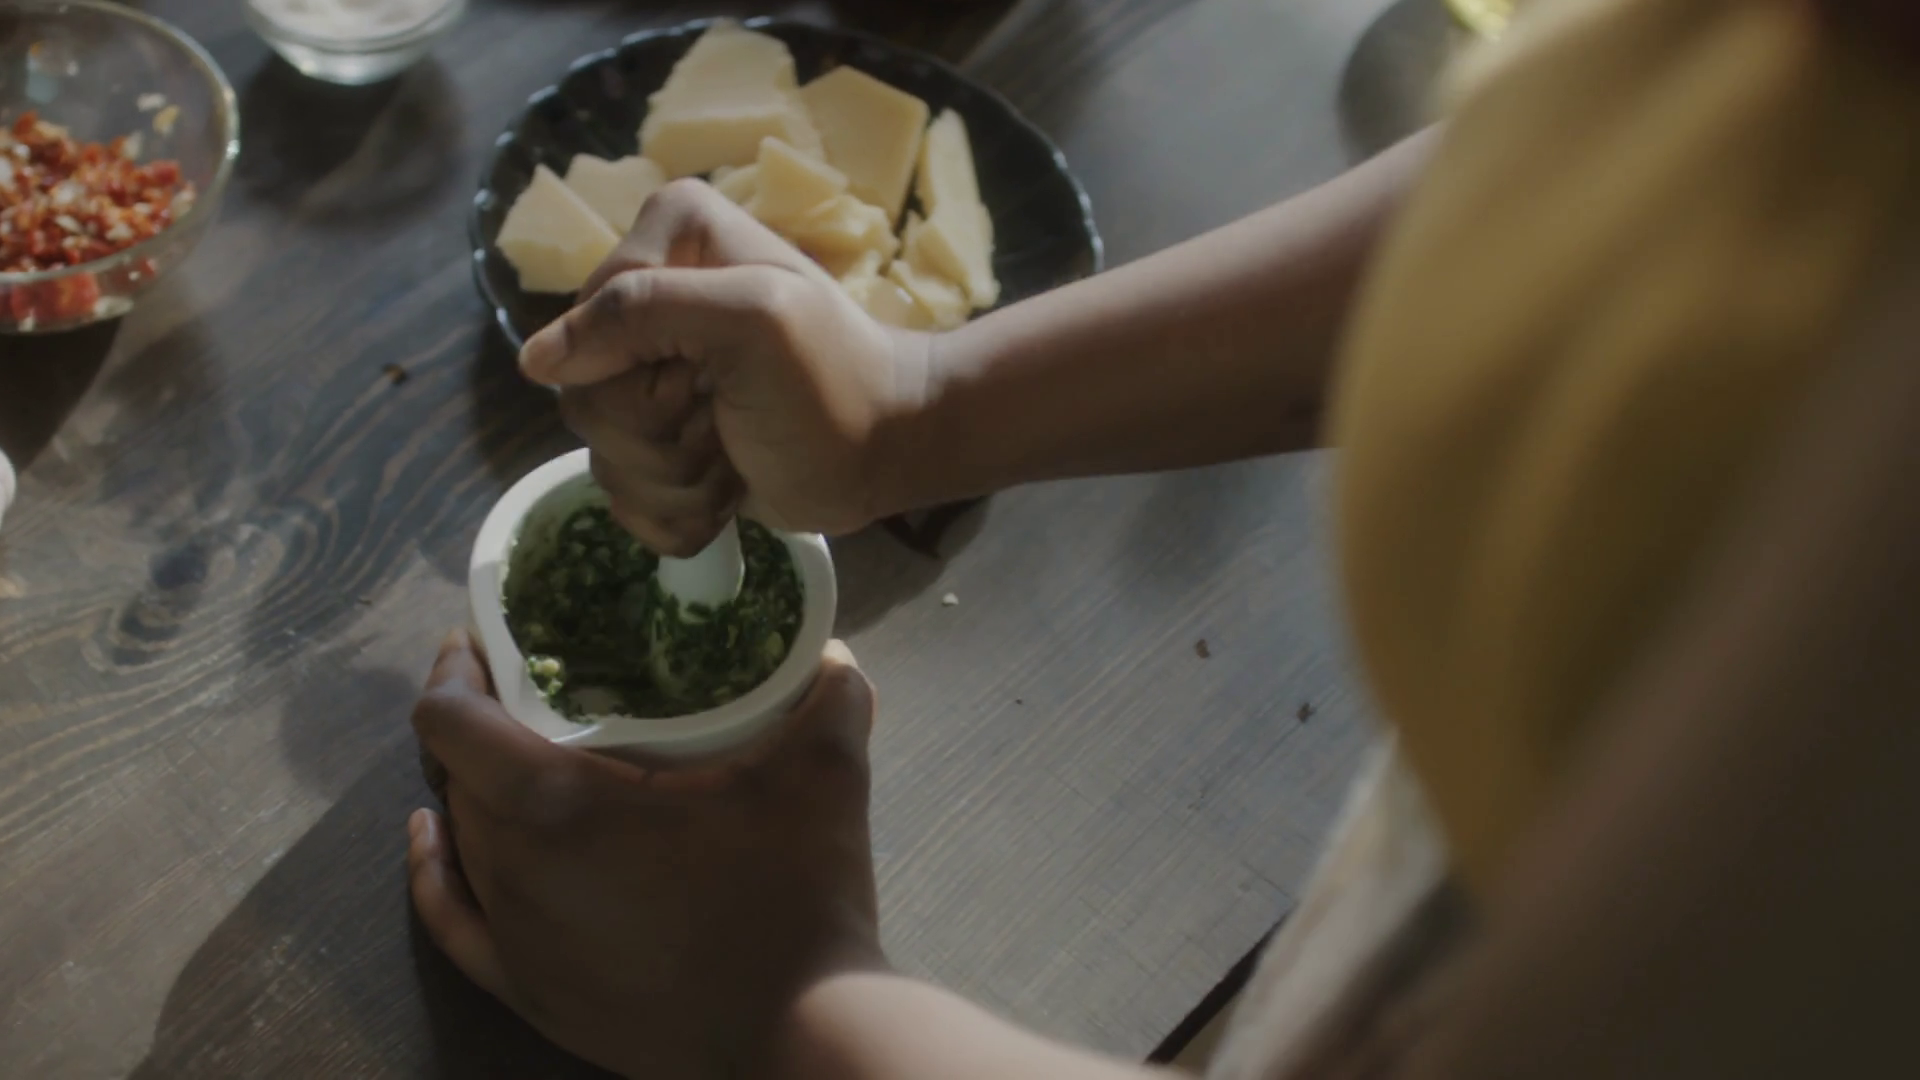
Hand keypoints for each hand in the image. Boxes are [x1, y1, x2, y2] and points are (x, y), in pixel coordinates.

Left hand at [406, 630, 884, 1077]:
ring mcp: (515, 940)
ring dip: (470, 789)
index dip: (455, 673)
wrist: (800, 1039)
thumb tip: (836, 652)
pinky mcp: (529, 993)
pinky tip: (435, 840)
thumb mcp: (825, 778)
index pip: (452, 723)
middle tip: (524, 688)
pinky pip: (452, 919)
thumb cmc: (797, 900)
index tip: (479, 642)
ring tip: (510, 754)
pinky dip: (435, 870)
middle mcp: (512, 871)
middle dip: (472, 723)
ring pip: (458, 840)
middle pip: (453, 775)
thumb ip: (830, 700)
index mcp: (557, 806)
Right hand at [519, 179, 932, 555]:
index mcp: (662, 241)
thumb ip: (640, 314)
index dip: (644, 375)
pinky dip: (678, 513)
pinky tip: (726, 492)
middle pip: (584, 400)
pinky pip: (622, 498)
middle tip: (725, 419)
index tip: (711, 376)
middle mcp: (643, 302)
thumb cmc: (832, 378)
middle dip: (662, 435)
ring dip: (678, 478)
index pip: (584, 330)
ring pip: (600, 457)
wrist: (885, 451)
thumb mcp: (749, 319)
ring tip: (734, 456)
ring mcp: (646, 380)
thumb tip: (533, 360)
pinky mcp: (659, 444)